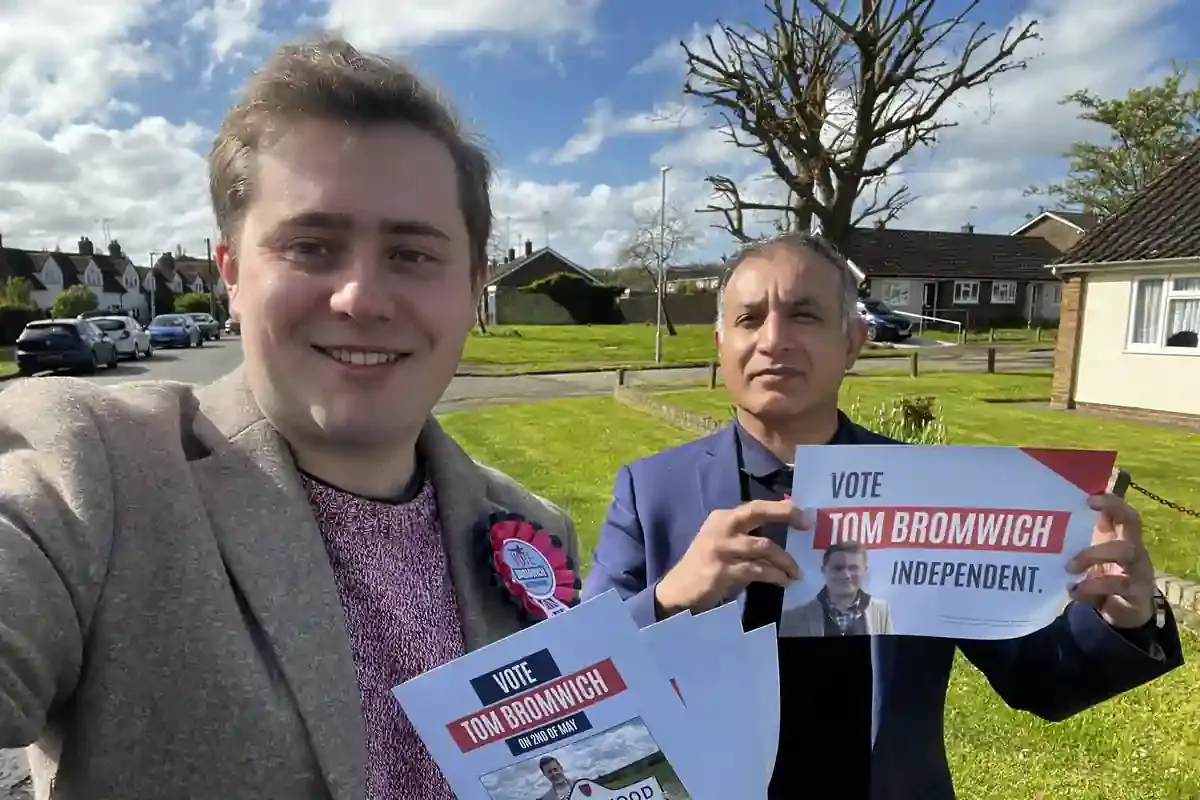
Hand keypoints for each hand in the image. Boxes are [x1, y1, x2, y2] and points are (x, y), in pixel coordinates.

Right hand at [654, 499, 803, 616]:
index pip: (755, 506)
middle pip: (758, 513)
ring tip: (796, 572)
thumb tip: (781, 536)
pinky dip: (775, 576)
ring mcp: (721, 549)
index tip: (803, 513)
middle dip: (785, 515)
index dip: (781, 507)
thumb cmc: (704, 566)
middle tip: (807, 525)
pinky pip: (757, 570)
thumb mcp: (721, 543)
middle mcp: (721, 528)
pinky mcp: (723, 571)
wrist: (679, 591)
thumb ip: (744, 536)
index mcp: (721, 518)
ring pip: (763, 547)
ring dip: (785, 560)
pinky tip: (784, 581)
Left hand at [1067, 493, 1155, 628]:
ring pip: (1125, 551)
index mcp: (1120, 536)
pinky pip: (1118, 585)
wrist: (1125, 613)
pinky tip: (1074, 591)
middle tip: (1071, 536)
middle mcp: (1134, 547)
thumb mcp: (1090, 558)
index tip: (1089, 499)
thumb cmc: (1103, 576)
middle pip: (1132, 522)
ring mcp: (1140, 568)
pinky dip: (1091, 588)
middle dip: (1103, 520)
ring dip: (1093, 556)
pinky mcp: (1138, 591)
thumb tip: (1040, 523)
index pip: (1123, 510)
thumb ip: (1075, 541)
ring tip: (1069, 569)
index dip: (1110, 501)